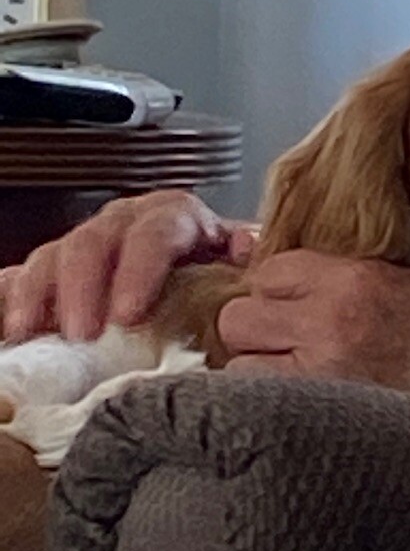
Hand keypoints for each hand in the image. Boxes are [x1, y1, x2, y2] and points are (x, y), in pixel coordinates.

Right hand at [1, 190, 258, 343]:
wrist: (211, 273)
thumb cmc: (224, 276)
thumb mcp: (242, 268)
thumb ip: (244, 266)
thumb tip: (245, 253)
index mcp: (174, 217)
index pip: (154, 234)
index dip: (139, 271)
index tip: (127, 314)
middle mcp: (126, 222)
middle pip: (93, 242)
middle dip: (82, 288)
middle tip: (81, 333)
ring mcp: (89, 243)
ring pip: (54, 255)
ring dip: (39, 294)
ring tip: (29, 332)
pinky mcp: (60, 269)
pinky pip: (26, 275)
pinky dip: (14, 297)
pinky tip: (10, 325)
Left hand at [218, 251, 409, 401]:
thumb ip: (363, 280)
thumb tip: (311, 284)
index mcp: (359, 282)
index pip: (269, 270)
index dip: (274, 290)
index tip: (289, 307)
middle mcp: (332, 325)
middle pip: (237, 319)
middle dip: (254, 333)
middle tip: (284, 349)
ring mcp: (325, 381)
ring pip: (237, 372)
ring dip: (257, 377)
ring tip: (294, 388)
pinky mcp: (328, 427)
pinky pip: (262, 416)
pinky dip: (271, 415)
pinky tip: (304, 418)